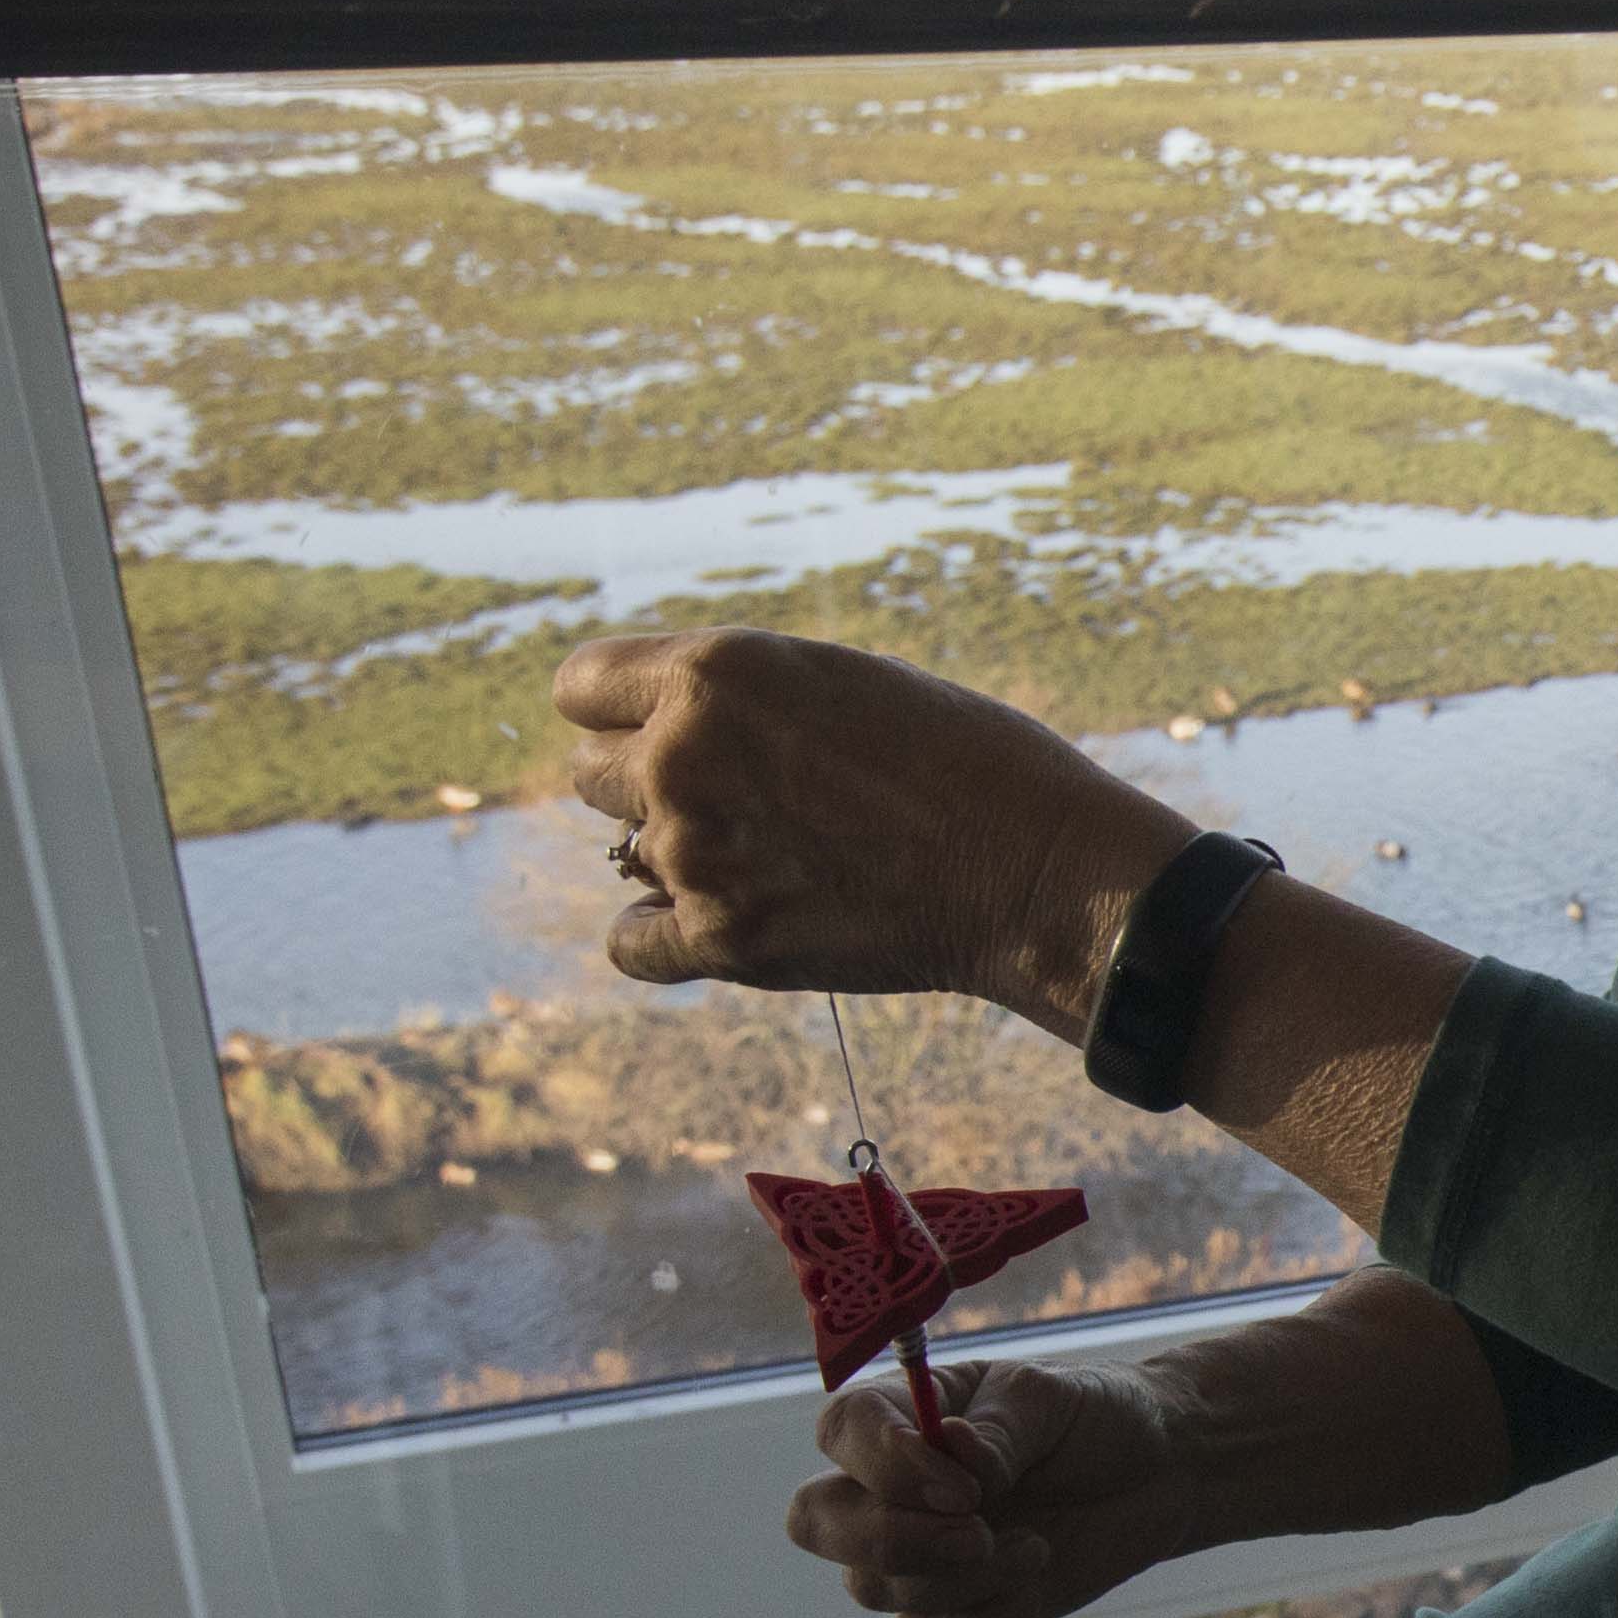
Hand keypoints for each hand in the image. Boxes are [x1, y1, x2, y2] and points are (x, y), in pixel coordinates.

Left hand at [561, 628, 1186, 1022]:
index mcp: (714, 674)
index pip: (580, 686)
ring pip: (623, 854)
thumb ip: (742, 697)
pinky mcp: (720, 941)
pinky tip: (722, 923)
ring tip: (769, 857)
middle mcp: (682, 757)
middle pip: (590, 772)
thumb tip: (666, 732)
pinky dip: (666, 939)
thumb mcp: (843, 682)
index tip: (666, 728)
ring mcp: (693, 854)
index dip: (622, 707)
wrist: (1038, 870)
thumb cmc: (969, 761)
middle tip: (742, 799)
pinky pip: (631, 943)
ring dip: (678, 854)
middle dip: (651, 780)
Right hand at [786, 1357, 1202, 1617]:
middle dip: (892, 1538)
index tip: (969, 1486)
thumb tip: (955, 1456)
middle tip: (980, 1533)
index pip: (841, 1431)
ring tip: (1036, 1547)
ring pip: (873, 1589)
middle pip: (815, 1522)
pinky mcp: (949, 1611)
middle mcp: (884, 1485)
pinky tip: (1029, 1589)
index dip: (886, 1465)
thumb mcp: (1054, 1398)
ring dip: (963, 1580)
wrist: (1157, 1475)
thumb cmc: (1094, 1418)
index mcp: (899, 1413)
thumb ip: (998, 1429)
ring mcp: (911, 1553)